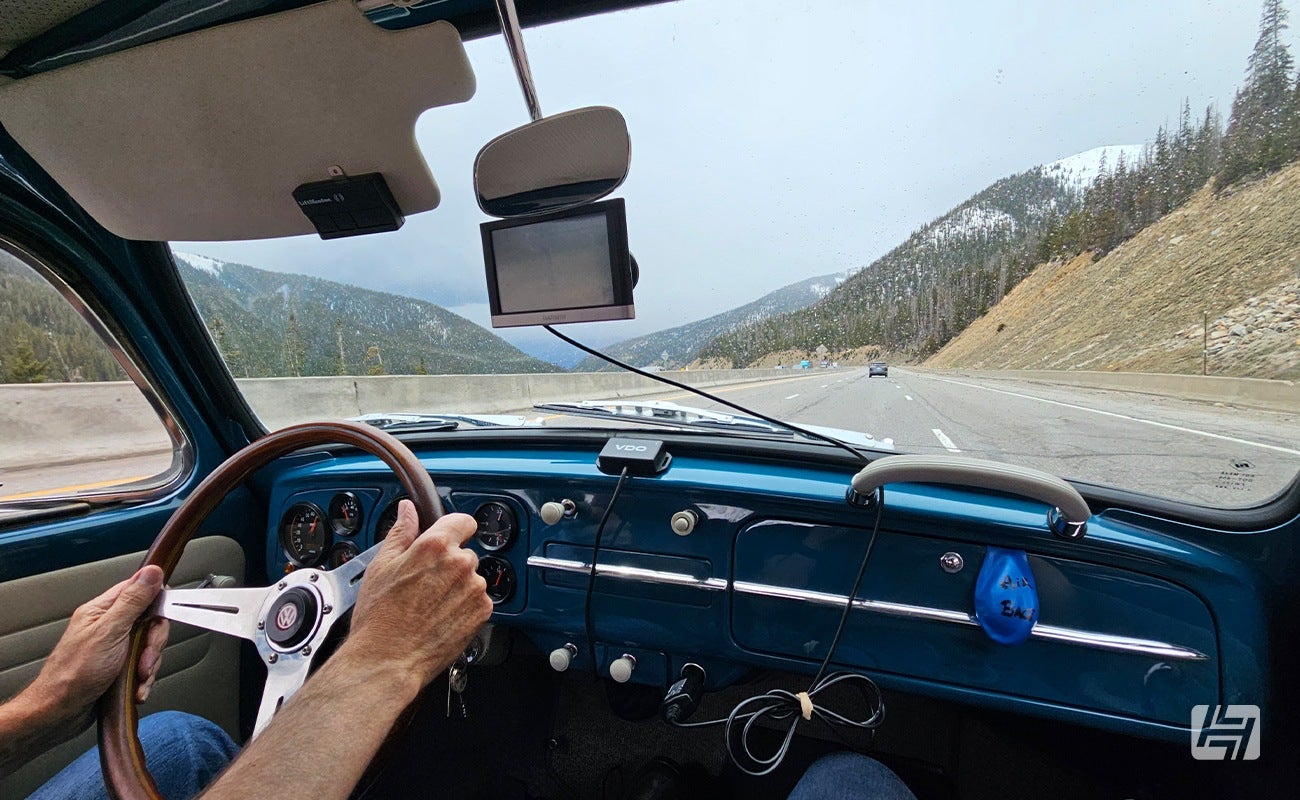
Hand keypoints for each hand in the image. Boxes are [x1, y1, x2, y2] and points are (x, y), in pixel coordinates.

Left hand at [31, 566, 168, 727]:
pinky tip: (136, 687)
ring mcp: (115, 647)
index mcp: (103, 610)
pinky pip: (144, 666)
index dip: (156, 605)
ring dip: (148, 666)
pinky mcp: (120, 667)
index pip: (141, 590)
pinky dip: (143, 679)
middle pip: (151, 622)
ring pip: (150, 646)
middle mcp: (110, 626)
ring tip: (137, 678)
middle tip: (143, 658)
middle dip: (153, 645)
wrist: (60, 713)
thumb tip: (151, 572)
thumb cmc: (73, 675)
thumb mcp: (108, 633)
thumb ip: (132, 601)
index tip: (158, 622)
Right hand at [347, 500, 491, 687]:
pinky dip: (464, 606)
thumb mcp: (381, 566)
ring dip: (457, 586)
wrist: (388, 659)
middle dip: (448, 564)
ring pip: (471, 578)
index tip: (447, 538)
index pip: (463, 521)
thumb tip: (407, 510)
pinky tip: (441, 617)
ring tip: (430, 605)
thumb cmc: (380, 617)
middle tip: (424, 583)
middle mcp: (460, 564)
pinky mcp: (482, 612)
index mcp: (435, 546)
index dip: (453, 529)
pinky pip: (478, 600)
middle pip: (464, 553)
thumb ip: (401, 532)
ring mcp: (474, 589)